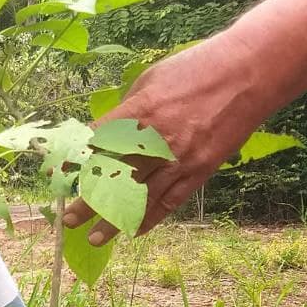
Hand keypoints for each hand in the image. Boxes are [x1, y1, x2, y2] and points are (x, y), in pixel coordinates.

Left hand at [62, 29, 267, 244]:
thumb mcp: (151, 79)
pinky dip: (151, 217)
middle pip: (112, 179)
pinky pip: (171, 200)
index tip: (56, 176)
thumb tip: (105, 132)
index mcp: (138, 113)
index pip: (95, 145)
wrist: (250, 72)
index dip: (73, 164)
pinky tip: (135, 230)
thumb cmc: (197, 68)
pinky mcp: (200, 169)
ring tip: (94, 238)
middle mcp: (155, 141)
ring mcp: (179, 159)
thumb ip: (126, 110)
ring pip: (140, 198)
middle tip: (67, 219)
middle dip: (86, 202)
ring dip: (114, 221)